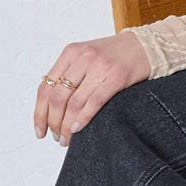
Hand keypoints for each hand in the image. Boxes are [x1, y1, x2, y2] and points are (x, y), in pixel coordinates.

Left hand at [34, 31, 150, 145]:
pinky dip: (83, 118)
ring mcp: (100, 67)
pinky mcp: (116, 77)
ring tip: (66, 139)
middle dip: (53, 122)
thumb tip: (51, 108)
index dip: (39, 112)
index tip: (39, 129)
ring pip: (74, 103)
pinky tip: (77, 129)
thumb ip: (69, 74)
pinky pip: (94, 102)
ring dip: (66, 125)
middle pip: (57, 97)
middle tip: (56, 136)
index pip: (45, 87)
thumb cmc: (114, 55)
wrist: (145, 46)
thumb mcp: (86, 57)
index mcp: (70, 53)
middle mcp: (82, 58)